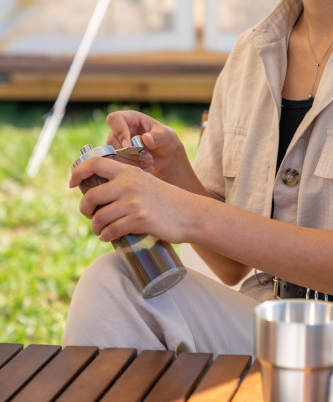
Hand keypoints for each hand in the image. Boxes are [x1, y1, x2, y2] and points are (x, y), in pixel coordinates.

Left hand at [70, 155, 191, 243]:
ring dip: (95, 228)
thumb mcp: (145, 182)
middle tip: (90, 216)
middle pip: (91, 196)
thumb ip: (125, 183)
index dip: (78, 172)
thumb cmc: (167, 201)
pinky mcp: (139, 219)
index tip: (72, 184)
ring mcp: (134, 202)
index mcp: (129, 172)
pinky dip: (106, 236)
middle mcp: (129, 184)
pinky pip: (111, 231)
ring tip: (100, 231)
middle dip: (85, 210)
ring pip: (99, 218)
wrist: (190, 213)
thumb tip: (99, 196)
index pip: (95, 163)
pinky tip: (108, 237)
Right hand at [106, 110, 182, 183]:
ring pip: (114, 156)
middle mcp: (119, 130)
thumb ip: (157, 136)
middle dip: (131, 154)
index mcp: (130, 118)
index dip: (120, 132)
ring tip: (150, 162)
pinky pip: (118, 166)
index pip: (114, 119)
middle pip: (112, 142)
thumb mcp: (166, 135)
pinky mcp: (118, 158)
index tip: (129, 145)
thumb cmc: (165, 138)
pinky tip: (147, 168)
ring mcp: (117, 145)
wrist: (165, 154)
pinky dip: (133, 169)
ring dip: (132, 163)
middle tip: (149, 157)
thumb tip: (145, 139)